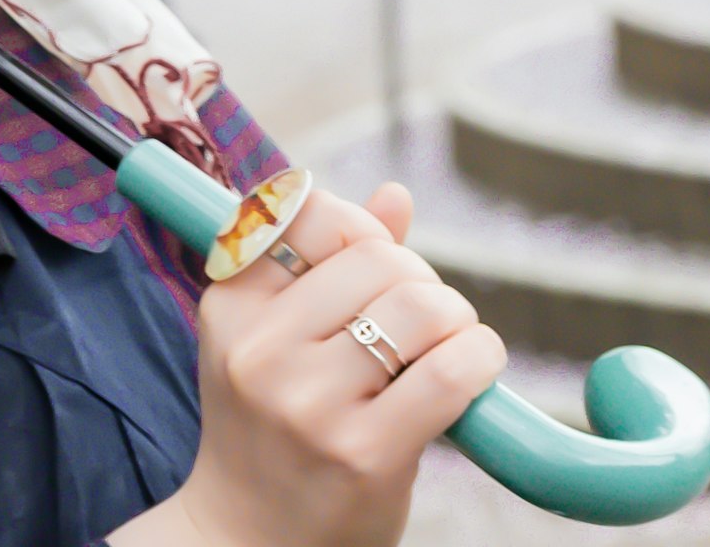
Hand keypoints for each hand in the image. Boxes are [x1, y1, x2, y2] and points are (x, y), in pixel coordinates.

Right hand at [107, 182, 508, 546]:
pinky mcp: (364, 452)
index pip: (308, 214)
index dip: (362, 229)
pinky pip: (450, 374)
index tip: (377, 266)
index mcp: (229, 307)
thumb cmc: (272, 431)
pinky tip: (474, 372)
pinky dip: (480, 360)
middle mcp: (260, 350)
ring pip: (422, 307)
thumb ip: (327, 266)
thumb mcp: (272, 343)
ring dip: (457, 320)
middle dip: (422, 281)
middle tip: (425, 321)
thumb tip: (395, 197)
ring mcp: (308, 403)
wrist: (251, 538)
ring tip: (448, 349)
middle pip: (380, 260)